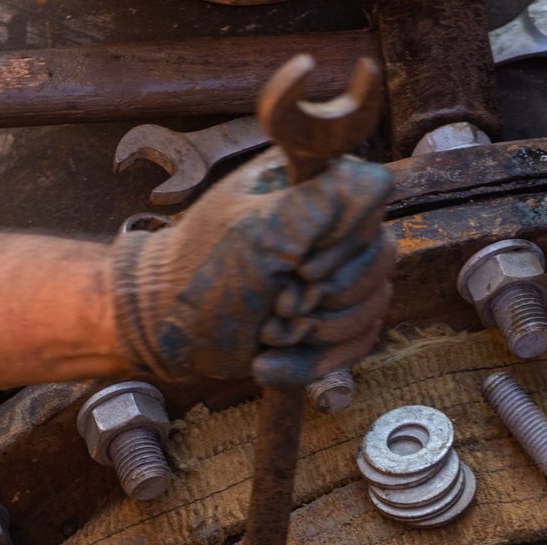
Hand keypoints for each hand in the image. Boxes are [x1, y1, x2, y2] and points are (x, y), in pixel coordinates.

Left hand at [111, 150, 394, 381]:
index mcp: (310, 186)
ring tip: (266, 331)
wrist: (164, 333)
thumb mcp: (258, 233)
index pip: (374, 203)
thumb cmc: (198, 276)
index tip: (301, 268)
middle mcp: (328, 224)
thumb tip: (381, 178)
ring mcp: (331, 274)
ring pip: (373, 307)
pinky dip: (310, 363)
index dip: (344, 247)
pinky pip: (355, 345)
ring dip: (315, 333)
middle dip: (326, 299)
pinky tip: (267, 363)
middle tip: (277, 305)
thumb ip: (322, 201)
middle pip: (381, 261)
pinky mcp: (326, 319)